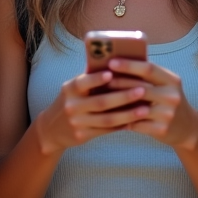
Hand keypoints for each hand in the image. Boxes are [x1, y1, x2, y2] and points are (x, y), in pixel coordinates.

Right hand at [35, 70, 149, 154]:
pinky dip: (122, 126)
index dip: (96, 79)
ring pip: (107, 119)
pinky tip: (136, 122)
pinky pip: (106, 131)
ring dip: (128, 114)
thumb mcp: (73, 88)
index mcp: (70, 89)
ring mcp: (77, 122)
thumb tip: (116, 62)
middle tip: (142, 90)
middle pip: (101, 102)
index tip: (111, 74)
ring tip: (145, 109)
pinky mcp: (82, 136)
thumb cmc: (71, 100)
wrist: (51, 129)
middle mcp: (72, 105)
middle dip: (123, 97)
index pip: (83, 82)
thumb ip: (90, 78)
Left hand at [108, 59, 197, 150]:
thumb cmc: (169, 100)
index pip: (149, 68)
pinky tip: (110, 116)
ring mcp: (168, 114)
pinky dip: (123, 119)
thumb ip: (148, 76)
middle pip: (140, 87)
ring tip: (102, 98)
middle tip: (100, 80)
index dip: (129, 65)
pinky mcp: (161, 130)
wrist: (188, 128)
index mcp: (172, 80)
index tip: (111, 62)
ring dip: (118, 103)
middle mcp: (172, 96)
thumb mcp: (166, 85)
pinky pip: (137, 124)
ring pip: (136, 107)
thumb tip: (120, 63)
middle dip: (119, 83)